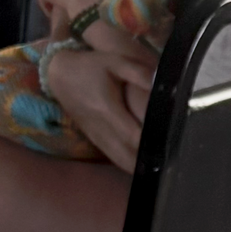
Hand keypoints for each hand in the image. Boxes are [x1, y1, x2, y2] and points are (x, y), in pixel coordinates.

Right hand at [45, 29, 156, 169]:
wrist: (59, 74)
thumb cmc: (91, 66)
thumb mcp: (114, 62)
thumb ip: (137, 72)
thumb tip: (159, 82)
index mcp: (108, 110)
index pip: (132, 135)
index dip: (150, 144)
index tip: (170, 149)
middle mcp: (101, 128)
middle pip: (128, 154)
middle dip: (149, 161)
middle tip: (171, 163)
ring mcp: (96, 135)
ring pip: (120, 159)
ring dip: (140, 166)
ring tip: (161, 169)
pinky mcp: (94, 138)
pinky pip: (113, 156)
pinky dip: (128, 163)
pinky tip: (144, 167)